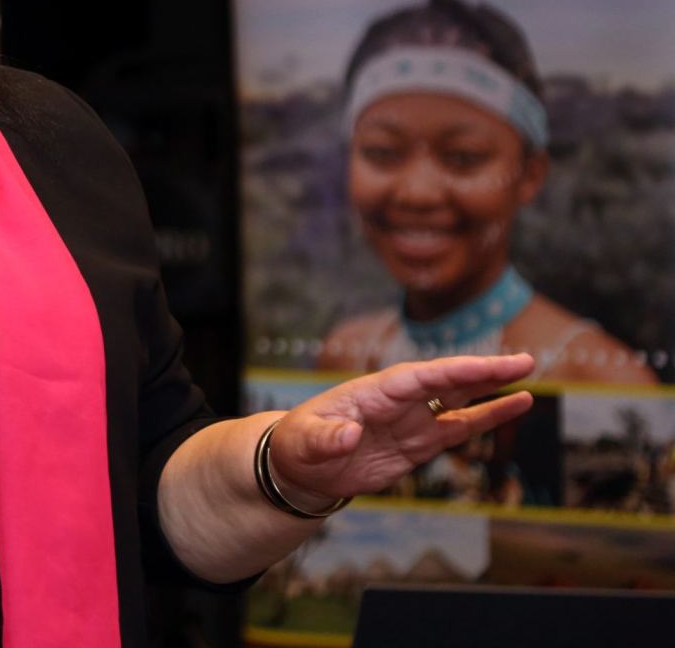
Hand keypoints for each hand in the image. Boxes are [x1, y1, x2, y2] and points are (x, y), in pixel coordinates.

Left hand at [266, 354, 534, 507]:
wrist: (301, 466)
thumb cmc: (298, 444)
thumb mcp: (304, 442)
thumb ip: (327, 438)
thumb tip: (350, 436)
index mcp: (372, 392)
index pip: (417, 378)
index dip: (451, 372)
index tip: (483, 367)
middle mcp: (398, 401)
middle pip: (447, 382)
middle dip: (483, 371)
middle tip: (524, 360)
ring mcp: (412, 420)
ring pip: (460, 401)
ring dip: (492, 390)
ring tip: (528, 377)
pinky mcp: (420, 443)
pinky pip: (460, 428)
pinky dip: (488, 418)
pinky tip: (515, 405)